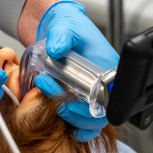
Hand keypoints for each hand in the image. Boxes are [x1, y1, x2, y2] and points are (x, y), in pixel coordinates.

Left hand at [35, 1, 119, 141]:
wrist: (59, 29)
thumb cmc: (70, 26)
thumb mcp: (66, 26)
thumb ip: (62, 36)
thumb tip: (57, 49)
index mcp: (108, 71)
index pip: (108, 101)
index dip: (87, 109)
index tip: (65, 104)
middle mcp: (104, 85)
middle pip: (97, 116)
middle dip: (70, 112)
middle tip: (47, 89)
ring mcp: (92, 93)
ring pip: (89, 122)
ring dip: (67, 116)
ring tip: (44, 90)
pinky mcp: (80, 97)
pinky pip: (84, 121)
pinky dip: (74, 125)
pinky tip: (61, 120)